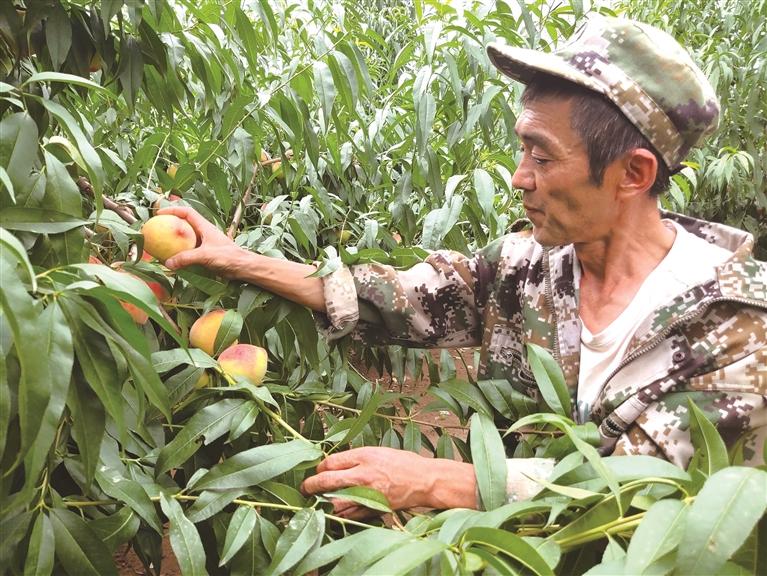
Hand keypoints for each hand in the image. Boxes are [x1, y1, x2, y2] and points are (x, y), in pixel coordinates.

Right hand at [156, 206, 244, 277]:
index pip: (187, 212)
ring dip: (175, 240)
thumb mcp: (205, 255)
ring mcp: (205, 243)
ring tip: (161, 244)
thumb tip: (168, 263)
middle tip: (157, 228)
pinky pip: (189, 251)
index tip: (160, 213)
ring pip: (186, 238)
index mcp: (205, 227)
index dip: (173, 210)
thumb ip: (186, 258)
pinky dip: (180, 253)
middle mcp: (204, 233)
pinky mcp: (206, 254)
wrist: (243, 267)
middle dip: (171, 224)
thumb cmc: (228, 257)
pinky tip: (172, 260)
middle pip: (185, 224)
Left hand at [300, 447, 476, 518]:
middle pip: (327, 480)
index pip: (331, 462)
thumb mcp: (378, 451)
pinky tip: (335, 511)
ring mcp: (368, 493)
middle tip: (305, 488)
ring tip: (318, 501)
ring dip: (324, 502)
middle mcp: (363, 474)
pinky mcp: (374, 508)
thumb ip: (356, 458)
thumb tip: (335, 465)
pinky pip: (350, 513)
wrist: (425, 480)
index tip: (317, 470)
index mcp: (364, 456)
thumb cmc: (403, 463)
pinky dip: (341, 513)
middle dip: (311, 485)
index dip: (319, 467)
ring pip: (336, 501)